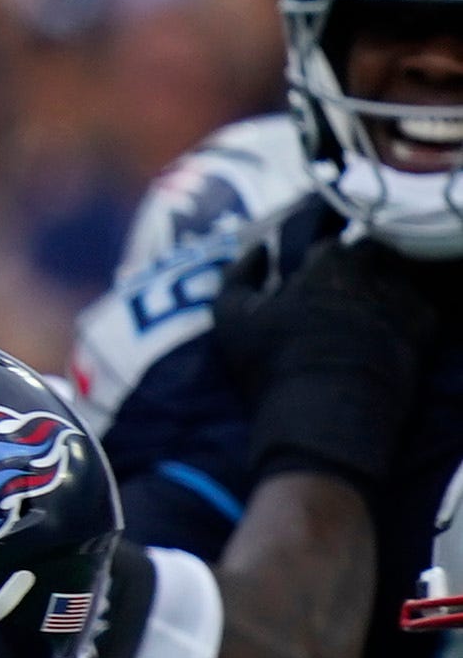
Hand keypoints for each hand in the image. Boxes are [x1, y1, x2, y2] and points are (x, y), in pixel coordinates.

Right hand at [237, 234, 462, 492]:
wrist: (326, 414)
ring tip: (360, 322)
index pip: (328, 244)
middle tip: (337, 301)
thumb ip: (239, 274)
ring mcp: (402, 295)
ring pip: (394, 280)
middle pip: (369, 255)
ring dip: (379, 292)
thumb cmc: (272, 365)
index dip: (317, 264)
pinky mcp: (424, 326)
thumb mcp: (232, 319)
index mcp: (328, 260)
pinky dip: (400, 320)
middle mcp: (372, 269)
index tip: (307, 283)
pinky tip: (381, 342)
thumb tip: (260, 248)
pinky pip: (416, 310)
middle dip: (355, 271)